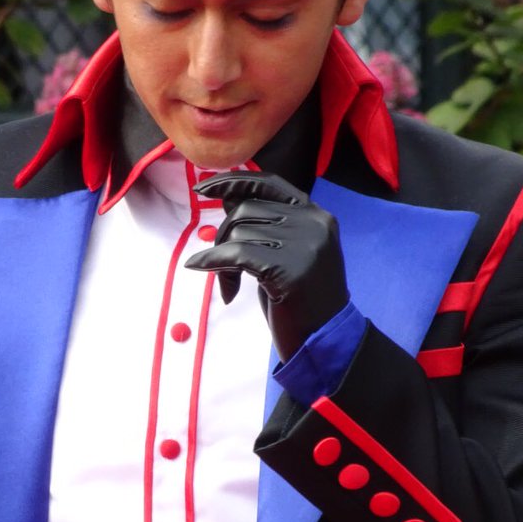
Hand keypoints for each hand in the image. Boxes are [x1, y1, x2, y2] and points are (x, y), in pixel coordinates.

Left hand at [184, 171, 348, 362]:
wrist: (324, 340)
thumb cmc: (300, 300)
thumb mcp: (286, 254)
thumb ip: (265, 226)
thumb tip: (228, 199)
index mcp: (316, 216)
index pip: (269, 184)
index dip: (234, 181)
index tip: (202, 188)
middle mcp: (313, 223)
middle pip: (246, 210)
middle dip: (223, 236)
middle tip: (219, 267)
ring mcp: (304, 245)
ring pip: (239, 232)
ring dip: (221, 258)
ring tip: (229, 286)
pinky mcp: (290, 268)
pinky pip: (236, 255)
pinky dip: (212, 261)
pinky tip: (198, 267)